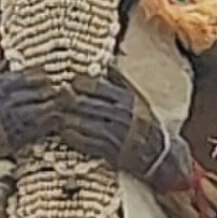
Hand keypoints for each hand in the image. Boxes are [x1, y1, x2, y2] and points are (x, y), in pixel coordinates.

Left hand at [54, 80, 183, 186]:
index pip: (95, 86)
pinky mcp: (111, 151)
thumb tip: (106, 62)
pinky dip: (72, 137)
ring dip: (65, 119)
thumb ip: (121, 81)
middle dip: (66, 100)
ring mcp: (115, 134)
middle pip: (84, 103)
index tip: (70, 83)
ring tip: (56, 116)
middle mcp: (121, 115)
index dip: (78, 83)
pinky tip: (65, 133)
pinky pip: (85, 143)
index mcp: (127, 99)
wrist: (160, 155)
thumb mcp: (138, 99)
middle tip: (56, 98)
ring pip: (81, 123)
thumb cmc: (145, 124)